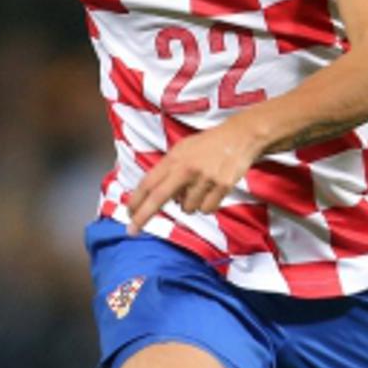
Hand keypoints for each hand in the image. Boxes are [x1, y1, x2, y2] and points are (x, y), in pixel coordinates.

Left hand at [125, 116, 261, 234]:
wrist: (240, 136)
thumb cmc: (208, 145)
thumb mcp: (183, 150)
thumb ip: (169, 170)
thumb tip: (159, 198)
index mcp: (174, 158)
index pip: (149, 182)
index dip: (136, 199)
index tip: (128, 213)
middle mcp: (186, 169)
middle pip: (159, 198)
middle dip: (143, 216)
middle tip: (132, 231)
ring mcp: (204, 178)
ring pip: (187, 208)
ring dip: (190, 205)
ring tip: (200, 189)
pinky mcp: (222, 186)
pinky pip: (207, 209)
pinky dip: (207, 206)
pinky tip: (212, 191)